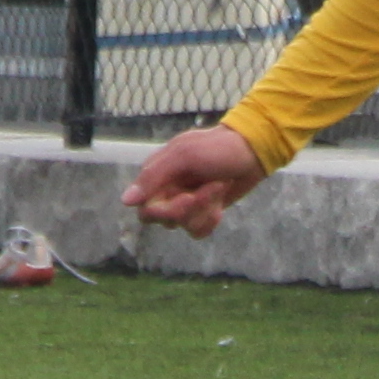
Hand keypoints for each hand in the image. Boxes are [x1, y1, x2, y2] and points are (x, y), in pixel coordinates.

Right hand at [120, 125, 267, 237]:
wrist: (252, 150)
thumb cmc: (217, 148)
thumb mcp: (183, 156)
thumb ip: (153, 177)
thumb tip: (126, 201)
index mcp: (158, 175)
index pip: (146, 209)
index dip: (165, 211)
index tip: (188, 197)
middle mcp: (168, 190)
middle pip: (165, 220)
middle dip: (191, 209)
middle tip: (211, 189)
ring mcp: (185, 202)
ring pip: (183, 226)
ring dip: (205, 211)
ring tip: (218, 188)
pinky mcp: (202, 211)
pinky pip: (197, 230)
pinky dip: (211, 219)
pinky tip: (220, 203)